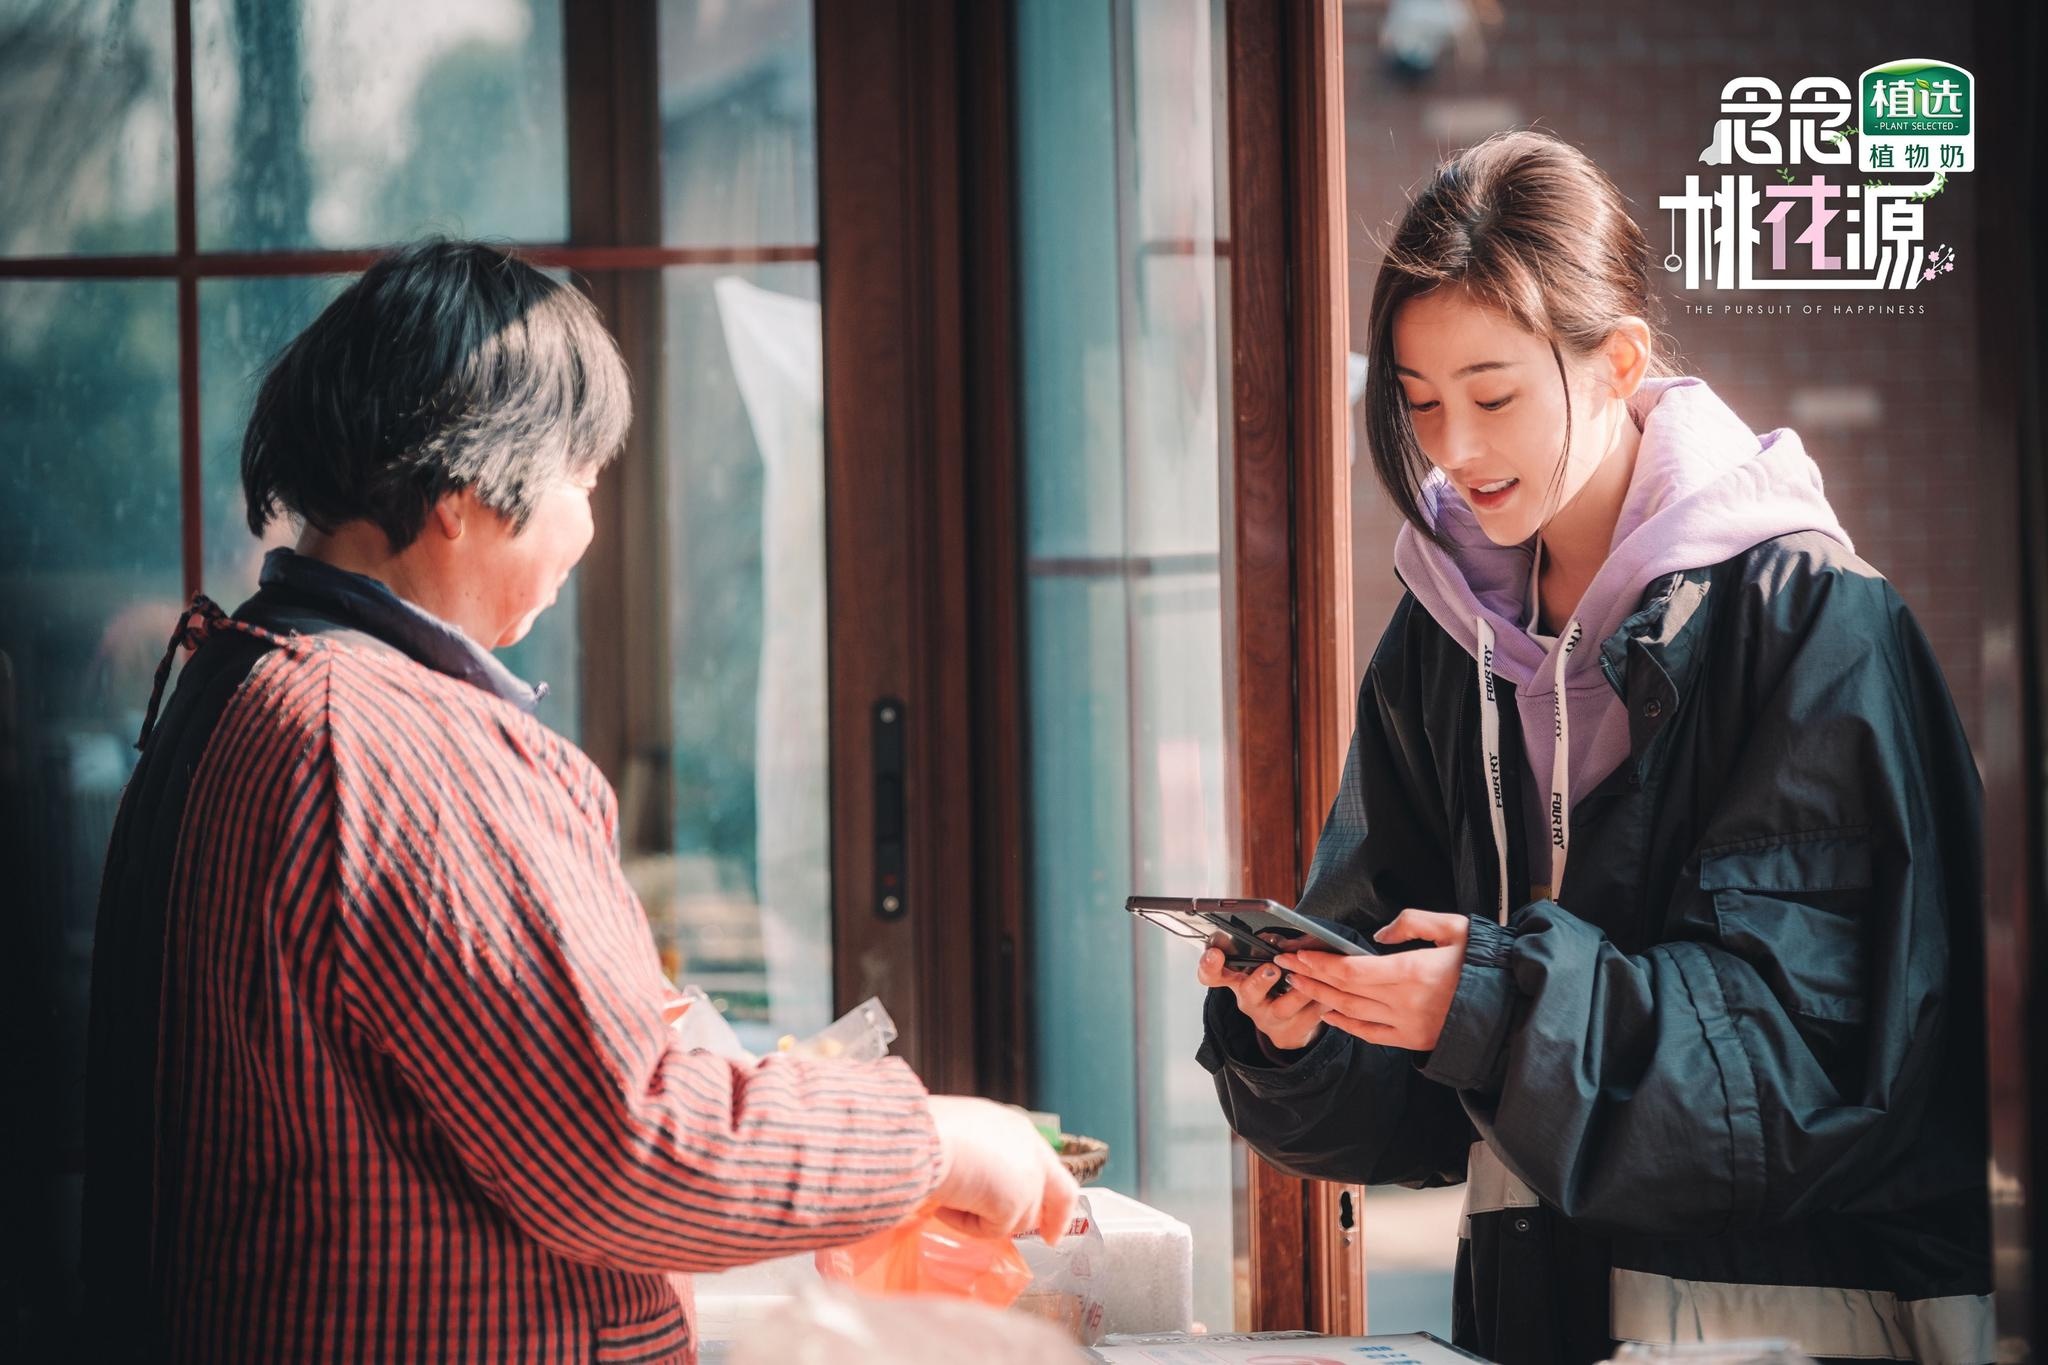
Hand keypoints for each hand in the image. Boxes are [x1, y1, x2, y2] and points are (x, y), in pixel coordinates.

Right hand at [927, 1096, 1077, 1242]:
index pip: (1045, 1163)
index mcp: (1015, 1129)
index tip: (1048, 1209)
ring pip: (1018, 1219)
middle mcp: (1030, 1150)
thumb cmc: (929, 1132)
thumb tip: (974, 1180)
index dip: (1047, 1188)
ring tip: (949, 1197)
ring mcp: (1029, 1178)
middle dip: (1056, 1219)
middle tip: (1051, 1238)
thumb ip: (981, 1158)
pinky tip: (948, 1204)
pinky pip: (992, 1231)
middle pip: (1061, 1192)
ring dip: (984, 1217)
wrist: (924, 1138)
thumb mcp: (962, 1135)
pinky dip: (966, 1224)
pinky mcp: (1016, 1204)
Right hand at [1197, 941, 1327, 1053]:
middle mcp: (1249, 1001)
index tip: (1214, 953)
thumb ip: (1265, 950)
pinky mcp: (1292, 1032)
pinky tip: (1331, 989)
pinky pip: (1310, 1015)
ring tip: (1313, 974)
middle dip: (1261, 979)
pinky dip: (1322, 999)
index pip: (1211, 975)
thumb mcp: (1261, 966)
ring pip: (1284, 1006)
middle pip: (1249, 992)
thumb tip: (1283, 935)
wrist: (1288, 1026)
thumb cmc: (1274, 986)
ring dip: (1301, 989)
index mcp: (1236, 981)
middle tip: (1273, 968)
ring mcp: (1270, 1019)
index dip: (1210, 965)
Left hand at [1273, 909, 1469, 1050]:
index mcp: (1413, 972)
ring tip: (1297, 984)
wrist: (1512, 1006)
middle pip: (1344, 990)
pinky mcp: (1413, 1040)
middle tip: (1285, 964)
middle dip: (1311, 976)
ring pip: (1352, 1012)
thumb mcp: (1454, 928)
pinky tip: (1328, 1014)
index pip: (1351, 969)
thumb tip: (1379, 934)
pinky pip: (1370, 1035)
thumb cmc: (1484, 964)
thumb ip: (1413, 923)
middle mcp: (1405, 1002)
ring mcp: (1408, 1025)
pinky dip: (1345, 1025)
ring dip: (1320, 998)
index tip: (1299, 952)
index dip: (1320, 962)